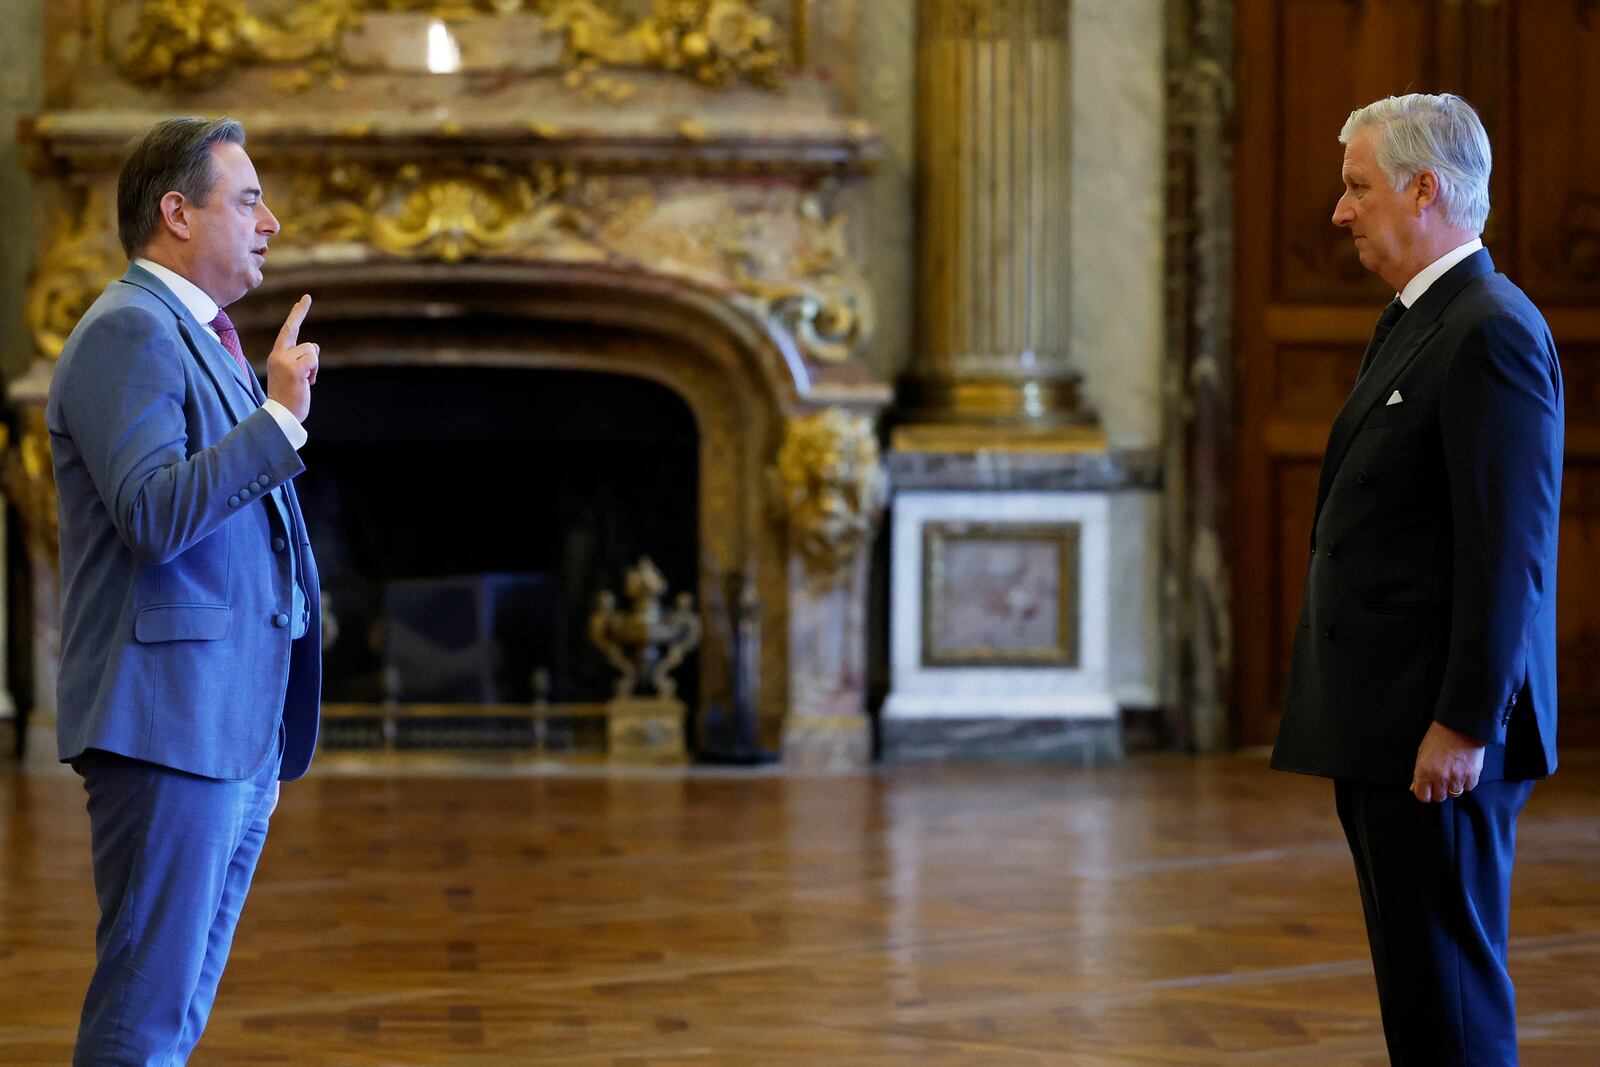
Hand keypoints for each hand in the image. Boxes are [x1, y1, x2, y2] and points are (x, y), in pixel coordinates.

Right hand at [267, 294, 318, 422]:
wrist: (281, 414)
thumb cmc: (289, 396)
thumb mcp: (292, 373)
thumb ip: (299, 358)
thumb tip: (314, 348)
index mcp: (276, 355)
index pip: (288, 330)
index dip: (297, 314)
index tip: (305, 299)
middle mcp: (278, 354)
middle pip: (304, 339)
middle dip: (305, 330)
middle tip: (306, 307)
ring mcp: (285, 360)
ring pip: (312, 351)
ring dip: (314, 367)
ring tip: (304, 381)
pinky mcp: (294, 368)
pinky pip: (313, 360)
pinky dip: (314, 372)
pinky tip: (306, 383)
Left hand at [1410, 721, 1485, 802]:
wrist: (1460, 726)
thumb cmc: (1439, 737)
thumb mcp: (1422, 752)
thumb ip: (1419, 772)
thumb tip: (1414, 787)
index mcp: (1424, 772)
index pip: (1422, 796)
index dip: (1425, 793)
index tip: (1427, 789)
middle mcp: (1440, 778)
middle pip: (1439, 798)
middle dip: (1439, 790)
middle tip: (1441, 779)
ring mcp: (1457, 778)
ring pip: (1454, 794)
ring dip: (1453, 786)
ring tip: (1453, 772)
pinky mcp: (1472, 776)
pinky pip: (1468, 787)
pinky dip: (1466, 782)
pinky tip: (1463, 770)